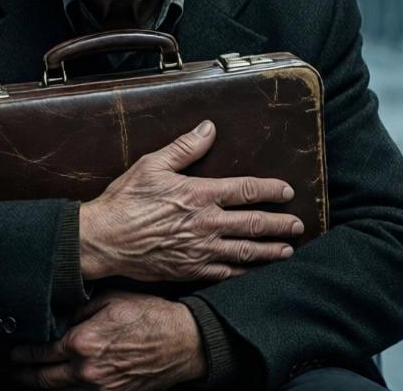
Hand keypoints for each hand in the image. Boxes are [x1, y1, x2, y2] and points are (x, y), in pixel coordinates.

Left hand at [10, 290, 204, 390]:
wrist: (184, 342)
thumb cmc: (150, 316)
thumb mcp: (111, 299)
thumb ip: (78, 307)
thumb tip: (55, 313)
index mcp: (83, 343)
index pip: (41, 352)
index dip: (24, 352)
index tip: (15, 350)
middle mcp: (88, 370)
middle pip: (44, 378)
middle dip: (25, 373)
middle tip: (13, 368)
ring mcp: (101, 388)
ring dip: (43, 384)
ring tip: (32, 377)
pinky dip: (68, 390)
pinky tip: (62, 383)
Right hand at [79, 120, 304, 282]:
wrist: (104, 240)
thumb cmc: (125, 200)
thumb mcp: (153, 165)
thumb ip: (185, 147)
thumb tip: (208, 128)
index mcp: (200, 195)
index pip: (246, 190)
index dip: (270, 190)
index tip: (287, 191)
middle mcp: (206, 224)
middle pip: (254, 224)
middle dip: (280, 224)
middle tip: (297, 225)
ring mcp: (200, 250)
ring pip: (245, 251)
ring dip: (270, 251)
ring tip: (287, 250)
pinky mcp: (190, 270)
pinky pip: (225, 273)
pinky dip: (244, 273)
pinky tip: (255, 273)